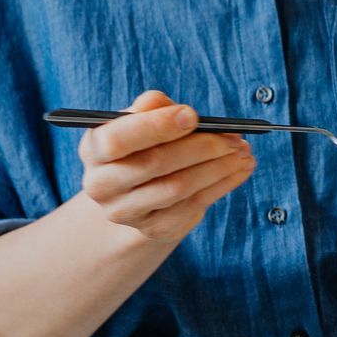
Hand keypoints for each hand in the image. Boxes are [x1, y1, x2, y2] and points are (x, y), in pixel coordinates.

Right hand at [78, 89, 255, 242]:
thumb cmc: (141, 143)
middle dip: (200, 146)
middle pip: (154, 164)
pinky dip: (222, 184)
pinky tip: (239, 169)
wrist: (135, 191)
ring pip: (179, 188)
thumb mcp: (138, 120)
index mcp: (93, 149)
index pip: (117, 139)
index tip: (193, 115)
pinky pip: (193, 206)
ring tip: (242, 151)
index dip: (157, 126)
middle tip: (233, 136)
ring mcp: (127, 212)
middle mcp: (102, 185)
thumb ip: (152, 108)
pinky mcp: (154, 229)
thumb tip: (179, 110)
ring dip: (218, 167)